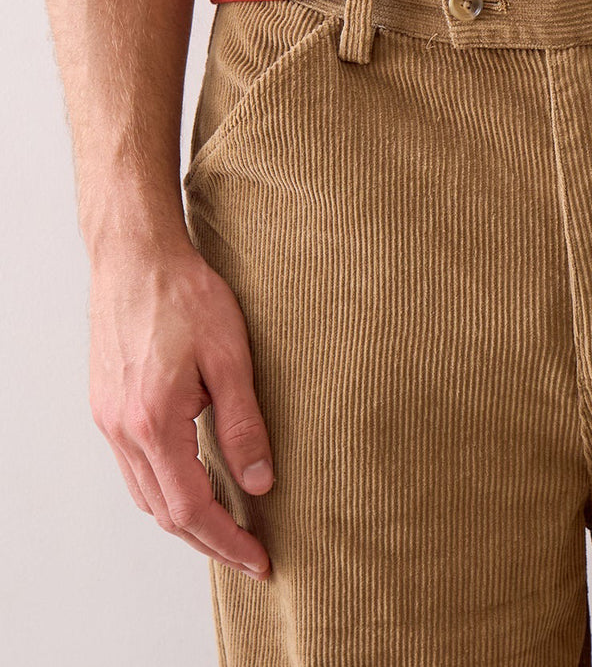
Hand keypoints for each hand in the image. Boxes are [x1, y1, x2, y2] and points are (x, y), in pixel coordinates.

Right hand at [87, 222, 274, 580]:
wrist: (136, 256)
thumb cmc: (184, 295)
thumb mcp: (230, 357)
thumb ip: (243, 425)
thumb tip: (260, 484)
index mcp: (153, 423)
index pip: (191, 508)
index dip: (227, 541)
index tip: (259, 559)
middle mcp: (122, 430)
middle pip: (164, 512)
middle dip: (209, 540)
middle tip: (250, 552)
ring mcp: (109, 420)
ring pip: (146, 494)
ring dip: (186, 517)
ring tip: (229, 525)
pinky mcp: (108, 405)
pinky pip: (135, 467)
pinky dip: (166, 487)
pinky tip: (195, 480)